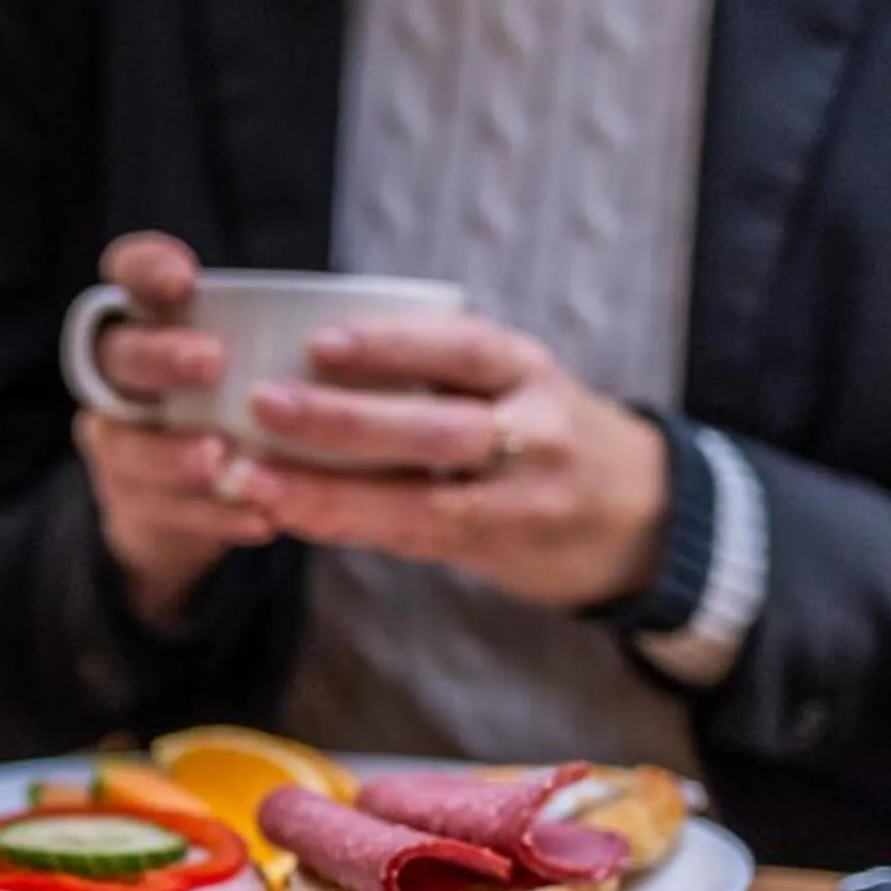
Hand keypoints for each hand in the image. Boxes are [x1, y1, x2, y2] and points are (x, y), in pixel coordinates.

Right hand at [75, 232, 274, 623]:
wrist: (201, 507)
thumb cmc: (260, 413)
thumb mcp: (279, 366)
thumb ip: (308, 344)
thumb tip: (421, 321)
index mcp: (156, 324)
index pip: (130, 277)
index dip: (145, 270)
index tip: (185, 278)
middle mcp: (125, 381)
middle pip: (118, 357)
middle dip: (160, 356)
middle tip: (211, 363)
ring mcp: (120, 444)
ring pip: (126, 444)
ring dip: (172, 450)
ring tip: (217, 457)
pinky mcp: (132, 507)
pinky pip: (159, 512)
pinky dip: (211, 515)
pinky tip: (256, 517)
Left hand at [234, 314, 669, 612]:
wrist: (640, 513)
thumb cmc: (543, 431)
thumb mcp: (514, 381)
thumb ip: (437, 370)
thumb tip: (307, 351)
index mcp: (527, 370)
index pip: (462, 347)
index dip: (392, 344)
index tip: (321, 340)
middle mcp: (533, 433)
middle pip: (435, 429)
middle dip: (343, 420)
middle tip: (263, 405)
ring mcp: (519, 500)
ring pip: (418, 501)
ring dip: (326, 491)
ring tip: (250, 479)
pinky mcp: (495, 550)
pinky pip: (410, 539)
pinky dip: (345, 526)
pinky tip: (286, 515)